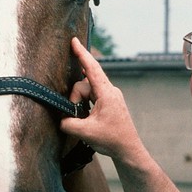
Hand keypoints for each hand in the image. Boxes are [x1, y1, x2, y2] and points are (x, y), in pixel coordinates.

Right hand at [61, 38, 142, 161]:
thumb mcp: (85, 132)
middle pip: (84, 83)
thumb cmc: (111, 140)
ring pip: (88, 91)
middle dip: (75, 98)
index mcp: (106, 93)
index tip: (74, 41)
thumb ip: (67, 123)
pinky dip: (85, 104)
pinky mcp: (110, 103)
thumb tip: (61, 119)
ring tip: (82, 120)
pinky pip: (93, 96)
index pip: (91, 68)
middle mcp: (110, 91)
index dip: (81, 54)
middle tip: (75, 116)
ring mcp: (111, 96)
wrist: (129, 150)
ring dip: (80, 103)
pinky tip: (84, 115)